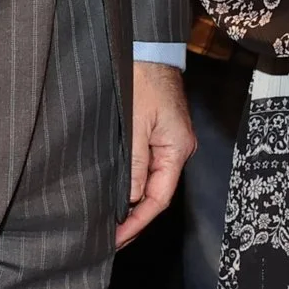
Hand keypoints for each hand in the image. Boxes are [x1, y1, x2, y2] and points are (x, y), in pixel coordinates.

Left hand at [119, 61, 194, 248]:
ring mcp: (171, 142)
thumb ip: (135, 164)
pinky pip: (150, 168)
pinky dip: (135, 185)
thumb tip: (131, 200)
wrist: (149, 49)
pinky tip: (120, 194)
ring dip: (133, 204)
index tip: (117, 239)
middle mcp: (178, 150)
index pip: (159, 199)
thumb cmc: (143, 80)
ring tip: (111, 224)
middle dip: (135, 219)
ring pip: (153, 183)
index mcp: (177, 150)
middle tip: (109, 239)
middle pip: (158, 195)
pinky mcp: (161, 134)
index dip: (138, 222)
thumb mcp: (135, 125)